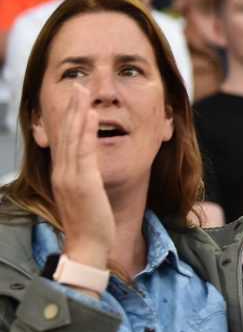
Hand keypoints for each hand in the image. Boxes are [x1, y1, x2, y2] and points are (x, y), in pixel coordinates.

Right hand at [50, 86, 114, 271]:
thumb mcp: (84, 194)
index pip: (63, 140)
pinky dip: (85, 132)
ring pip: (72, 138)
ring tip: (81, 92)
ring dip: (76, 113)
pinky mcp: (83, 182)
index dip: (66, 118)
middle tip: (76, 86)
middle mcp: (63, 173)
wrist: (88, 246)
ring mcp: (70, 177)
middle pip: (64, 134)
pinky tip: (90, 115)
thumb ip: (83, 177)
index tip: (72, 99)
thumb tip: (88, 166)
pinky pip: (84, 152)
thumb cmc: (90, 222)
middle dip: (70, 108)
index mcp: (63, 175)